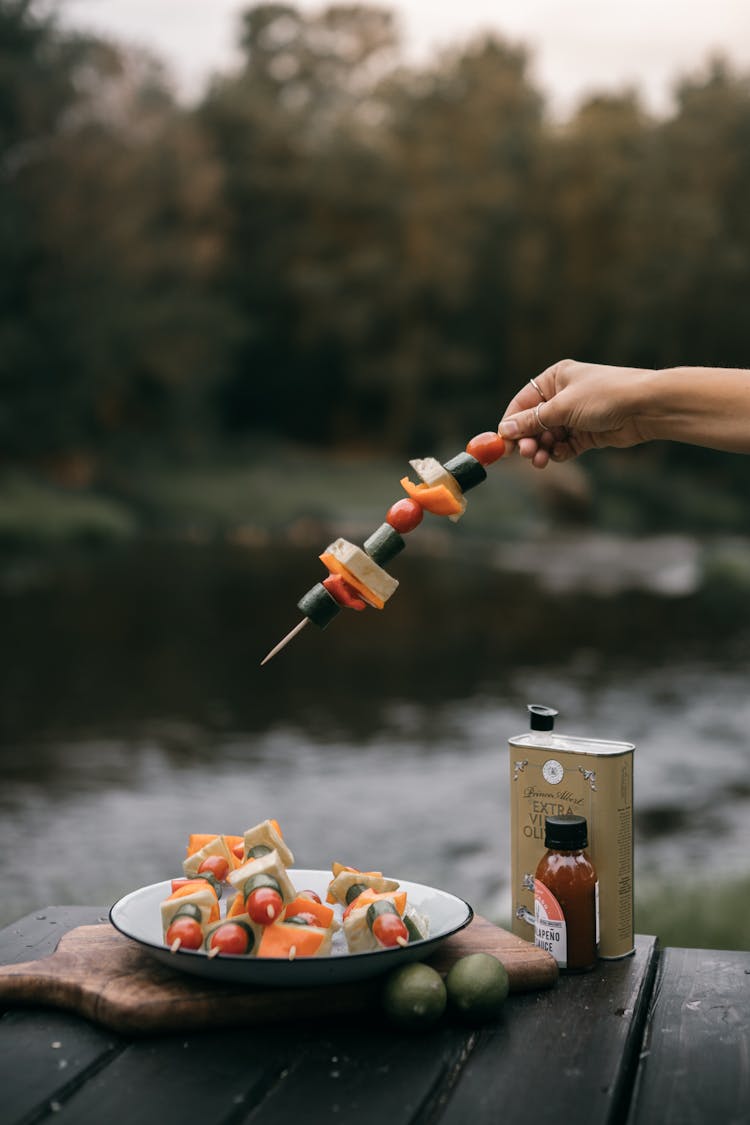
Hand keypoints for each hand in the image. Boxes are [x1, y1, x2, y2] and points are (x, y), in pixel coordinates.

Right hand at [498, 359, 651, 467]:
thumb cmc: (606, 396)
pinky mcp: (587, 433)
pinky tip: (558, 455)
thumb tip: (505, 430)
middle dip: (528, 439)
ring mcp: (575, 415)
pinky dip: (558, 452)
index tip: (503, 444)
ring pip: (548, 437)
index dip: (511, 423)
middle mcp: (563, 396)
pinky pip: (564, 446)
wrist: (646, 407)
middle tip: (525, 454)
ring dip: (541, 449)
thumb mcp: (563, 407)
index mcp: (555, 378)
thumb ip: (533, 420)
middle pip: (533, 423)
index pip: (522, 403)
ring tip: (540, 459)